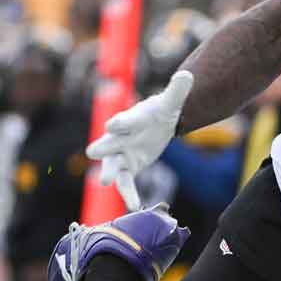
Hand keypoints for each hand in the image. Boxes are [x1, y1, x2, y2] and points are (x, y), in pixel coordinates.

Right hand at [86, 71, 193, 210]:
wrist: (158, 124)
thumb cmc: (160, 112)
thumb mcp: (171, 103)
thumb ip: (177, 91)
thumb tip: (187, 75)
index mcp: (130, 119)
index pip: (123, 120)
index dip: (120, 122)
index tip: (114, 124)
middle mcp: (120, 137)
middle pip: (107, 142)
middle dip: (102, 147)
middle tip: (94, 152)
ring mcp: (121, 154)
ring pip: (111, 165)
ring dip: (109, 173)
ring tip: (105, 182)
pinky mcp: (128, 167)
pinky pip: (126, 182)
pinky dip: (128, 194)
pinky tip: (135, 206)